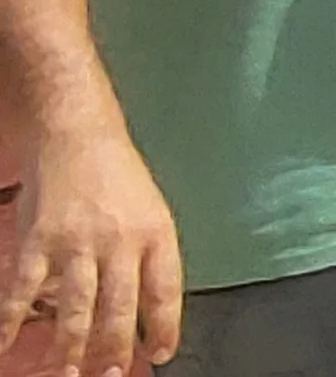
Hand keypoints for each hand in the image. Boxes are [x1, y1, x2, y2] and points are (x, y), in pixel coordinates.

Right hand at [0, 125, 184, 376]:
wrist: (78, 136)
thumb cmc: (119, 180)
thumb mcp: (153, 214)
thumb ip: (152, 259)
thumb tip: (150, 311)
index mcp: (155, 235)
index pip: (165, 292)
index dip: (165, 327)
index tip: (162, 354)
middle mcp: (118, 242)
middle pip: (119, 307)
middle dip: (116, 348)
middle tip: (112, 375)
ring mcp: (76, 243)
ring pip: (76, 306)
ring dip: (72, 345)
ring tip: (70, 371)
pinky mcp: (38, 241)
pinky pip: (24, 289)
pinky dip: (12, 320)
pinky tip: (6, 343)